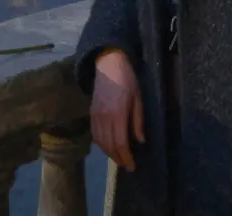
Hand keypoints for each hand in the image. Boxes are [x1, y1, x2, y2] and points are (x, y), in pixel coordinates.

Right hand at [90, 49, 144, 171]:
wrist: (108, 64)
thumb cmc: (128, 80)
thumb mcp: (138, 99)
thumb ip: (138, 121)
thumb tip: (140, 141)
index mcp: (118, 114)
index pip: (121, 142)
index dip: (126, 157)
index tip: (132, 166)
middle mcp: (104, 117)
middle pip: (109, 145)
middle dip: (118, 158)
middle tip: (127, 165)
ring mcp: (95, 115)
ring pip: (100, 141)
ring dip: (109, 153)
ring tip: (118, 158)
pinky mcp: (91, 112)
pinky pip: (94, 134)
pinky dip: (100, 144)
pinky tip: (107, 146)